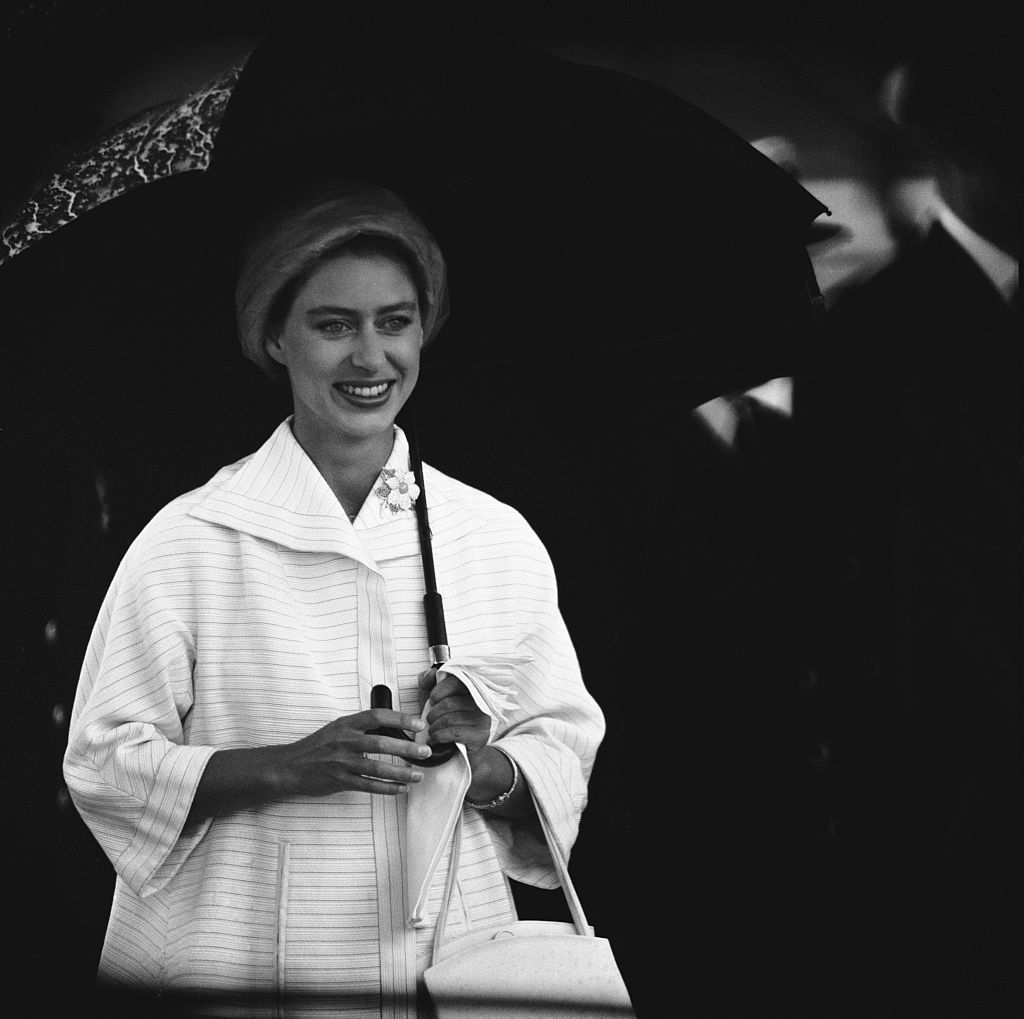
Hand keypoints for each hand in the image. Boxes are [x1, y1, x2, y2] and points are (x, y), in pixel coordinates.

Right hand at [276, 708, 432, 797]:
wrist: (289, 766)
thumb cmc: (317, 746)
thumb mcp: (338, 728)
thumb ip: (362, 727)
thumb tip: (393, 728)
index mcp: (346, 724)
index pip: (377, 716)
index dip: (400, 719)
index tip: (419, 724)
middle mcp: (344, 741)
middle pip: (381, 743)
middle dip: (407, 748)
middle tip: (425, 752)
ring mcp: (341, 762)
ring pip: (377, 768)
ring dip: (401, 772)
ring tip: (418, 775)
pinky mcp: (338, 780)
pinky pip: (367, 785)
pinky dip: (386, 788)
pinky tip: (400, 789)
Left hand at [418, 668, 490, 751]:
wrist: (459, 752)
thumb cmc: (447, 723)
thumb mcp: (433, 701)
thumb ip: (428, 683)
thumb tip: (431, 672)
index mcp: (472, 690)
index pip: (457, 681)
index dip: (440, 690)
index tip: (432, 699)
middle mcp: (480, 702)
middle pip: (449, 703)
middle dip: (433, 713)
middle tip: (429, 720)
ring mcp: (483, 719)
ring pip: (450, 719)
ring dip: (434, 727)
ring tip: (432, 731)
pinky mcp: (480, 735)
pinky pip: (454, 733)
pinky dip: (439, 736)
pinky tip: (434, 739)